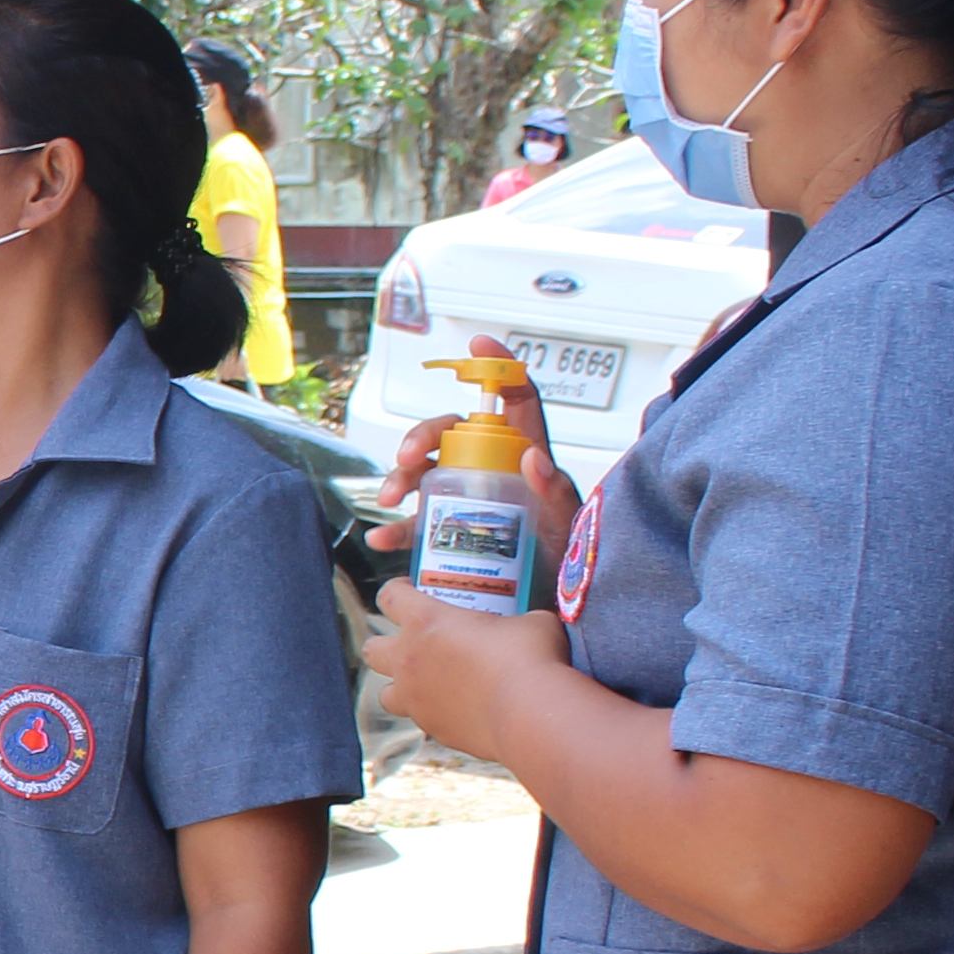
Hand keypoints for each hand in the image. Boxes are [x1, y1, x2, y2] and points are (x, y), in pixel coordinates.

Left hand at [362, 579, 571, 764]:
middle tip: (411, 643)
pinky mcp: (433, 729)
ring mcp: (416, 699)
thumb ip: (515, 620)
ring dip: (401, 686)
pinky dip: (433, 712)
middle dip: (386, 645)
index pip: (390, 597)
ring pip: (386, 693)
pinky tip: (457, 708)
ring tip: (426, 683)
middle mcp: (409, 660)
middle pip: (373, 649)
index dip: (396, 590)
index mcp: (425, 622)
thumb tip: (528, 626)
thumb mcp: (529, 622)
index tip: (408, 590)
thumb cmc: (529, 658)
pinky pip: (422, 719)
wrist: (530, 714)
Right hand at [371, 335, 581, 575]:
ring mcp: (466, 500)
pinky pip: (414, 525)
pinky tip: (384, 539)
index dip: (498, 367)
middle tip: (407, 459)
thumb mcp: (569, 526)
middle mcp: (491, 471)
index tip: (478, 344)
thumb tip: (533, 455)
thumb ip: (557, 492)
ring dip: (398, 479)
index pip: (514, 400)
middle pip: (450, 433)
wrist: (549, 609)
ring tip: (390, 502)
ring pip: (424, 473)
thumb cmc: (567, 564)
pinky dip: (394, 529)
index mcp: (524, 457)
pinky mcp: (449, 533)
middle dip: (421, 437)